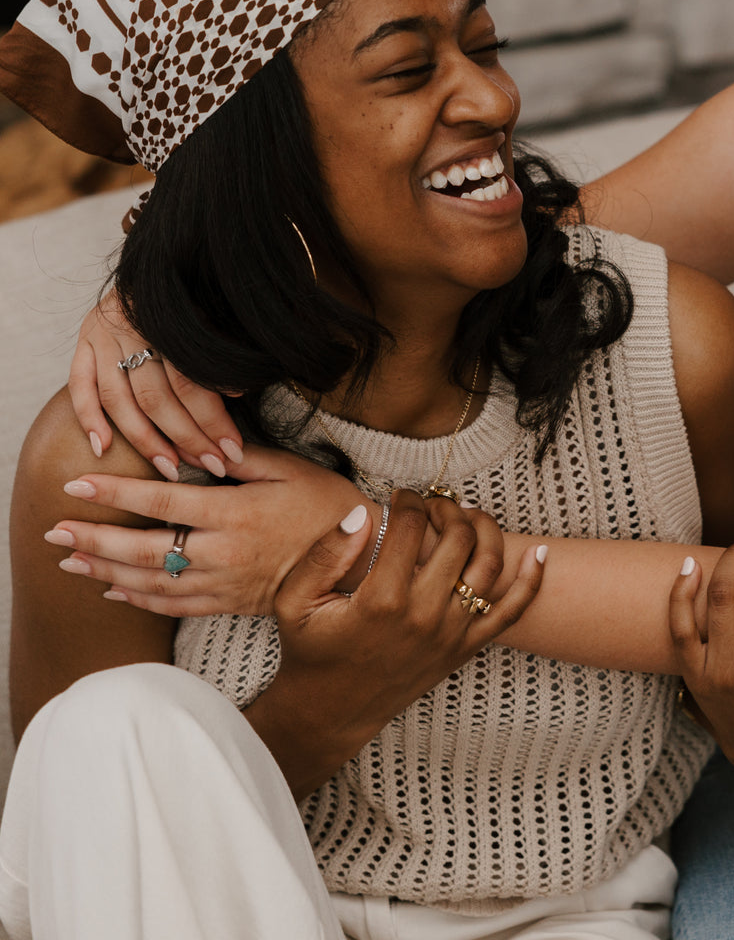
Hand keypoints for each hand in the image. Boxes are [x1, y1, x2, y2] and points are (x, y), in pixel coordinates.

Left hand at [49, 444, 367, 615]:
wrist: (361, 561)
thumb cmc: (329, 505)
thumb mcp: (292, 468)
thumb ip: (242, 456)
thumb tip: (200, 444)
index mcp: (235, 513)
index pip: (162, 502)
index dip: (115, 493)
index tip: (77, 485)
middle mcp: (223, 553)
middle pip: (143, 549)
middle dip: (93, 540)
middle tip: (53, 532)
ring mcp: (224, 584)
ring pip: (151, 583)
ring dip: (105, 573)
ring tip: (69, 562)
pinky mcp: (230, 605)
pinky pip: (174, 607)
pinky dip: (139, 600)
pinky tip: (113, 591)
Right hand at [70, 290, 238, 476]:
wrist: (163, 254)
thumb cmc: (200, 289)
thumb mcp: (220, 308)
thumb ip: (224, 348)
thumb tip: (239, 391)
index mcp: (172, 315)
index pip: (193, 380)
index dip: (213, 420)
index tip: (232, 450)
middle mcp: (133, 324)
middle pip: (158, 396)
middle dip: (187, 438)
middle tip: (211, 467)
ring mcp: (103, 332)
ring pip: (120, 398)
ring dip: (145, 440)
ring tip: (170, 468)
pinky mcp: (84, 338)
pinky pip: (81, 384)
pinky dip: (90, 418)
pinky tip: (103, 448)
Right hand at [249, 490, 546, 797]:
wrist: (331, 710)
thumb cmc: (312, 649)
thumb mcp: (296, 600)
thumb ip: (324, 553)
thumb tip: (360, 513)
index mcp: (382, 599)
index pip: (413, 526)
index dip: (409, 499)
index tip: (401, 496)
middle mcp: (424, 614)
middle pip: (458, 537)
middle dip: (447, 508)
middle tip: (433, 505)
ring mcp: (451, 633)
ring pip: (489, 564)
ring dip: (485, 528)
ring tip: (466, 517)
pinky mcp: (466, 648)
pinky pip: (512, 612)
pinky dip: (532, 580)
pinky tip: (539, 553)